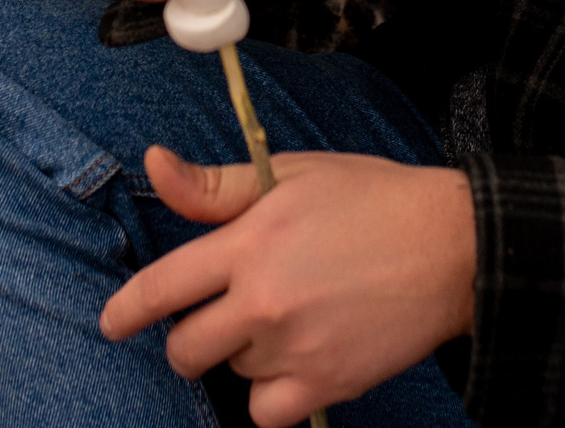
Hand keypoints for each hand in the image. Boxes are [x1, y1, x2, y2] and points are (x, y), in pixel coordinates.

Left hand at [101, 148, 476, 426]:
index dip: (127, 310)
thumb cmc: (371, 199)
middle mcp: (263, 300)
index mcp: (250, 242)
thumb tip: (152, 163)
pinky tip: (293, 366)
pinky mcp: (326, 384)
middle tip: (214, 323)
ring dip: (244, 356)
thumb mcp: (290, 174)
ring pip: (232, 373)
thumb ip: (215, 186)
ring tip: (286, 321)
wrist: (452, 247)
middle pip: (186, 347)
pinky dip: (272, 398)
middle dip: (188, 340)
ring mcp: (293, 347)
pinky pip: (266, 414)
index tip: (112, 322)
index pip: (162, 286)